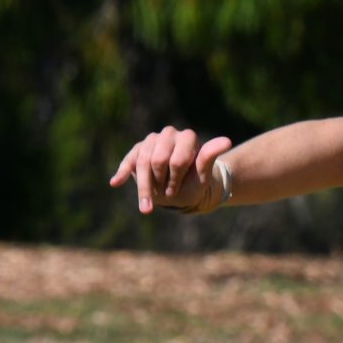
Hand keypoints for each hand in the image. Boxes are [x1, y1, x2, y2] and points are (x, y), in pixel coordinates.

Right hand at [109, 126, 236, 215]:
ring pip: (142, 162)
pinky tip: (116, 183)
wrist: (182, 190)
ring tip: (147, 207)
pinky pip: (129, 161)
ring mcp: (152, 141)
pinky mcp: (137, 151)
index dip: (175, 179)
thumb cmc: (195, 183)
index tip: (177, 190)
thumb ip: (209, 157)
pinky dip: (123, 173)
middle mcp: (169, 134)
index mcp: (188, 138)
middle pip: (157, 160)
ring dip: (145, 186)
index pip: (176, 160)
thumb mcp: (203, 175)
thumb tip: (226, 140)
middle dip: (160, 181)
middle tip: (167, 192)